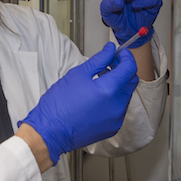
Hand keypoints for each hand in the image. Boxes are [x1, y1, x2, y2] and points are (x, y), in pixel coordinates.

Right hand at [20, 43, 138, 164]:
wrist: (50, 131)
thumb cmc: (59, 104)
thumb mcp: (78, 74)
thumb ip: (99, 60)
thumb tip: (110, 50)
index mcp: (109, 89)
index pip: (130, 68)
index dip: (126, 56)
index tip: (119, 52)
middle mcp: (117, 105)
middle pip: (131, 81)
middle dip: (123, 69)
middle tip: (110, 63)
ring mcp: (116, 118)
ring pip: (125, 95)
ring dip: (118, 84)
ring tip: (100, 79)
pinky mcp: (112, 127)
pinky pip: (119, 109)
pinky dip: (113, 99)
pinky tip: (98, 96)